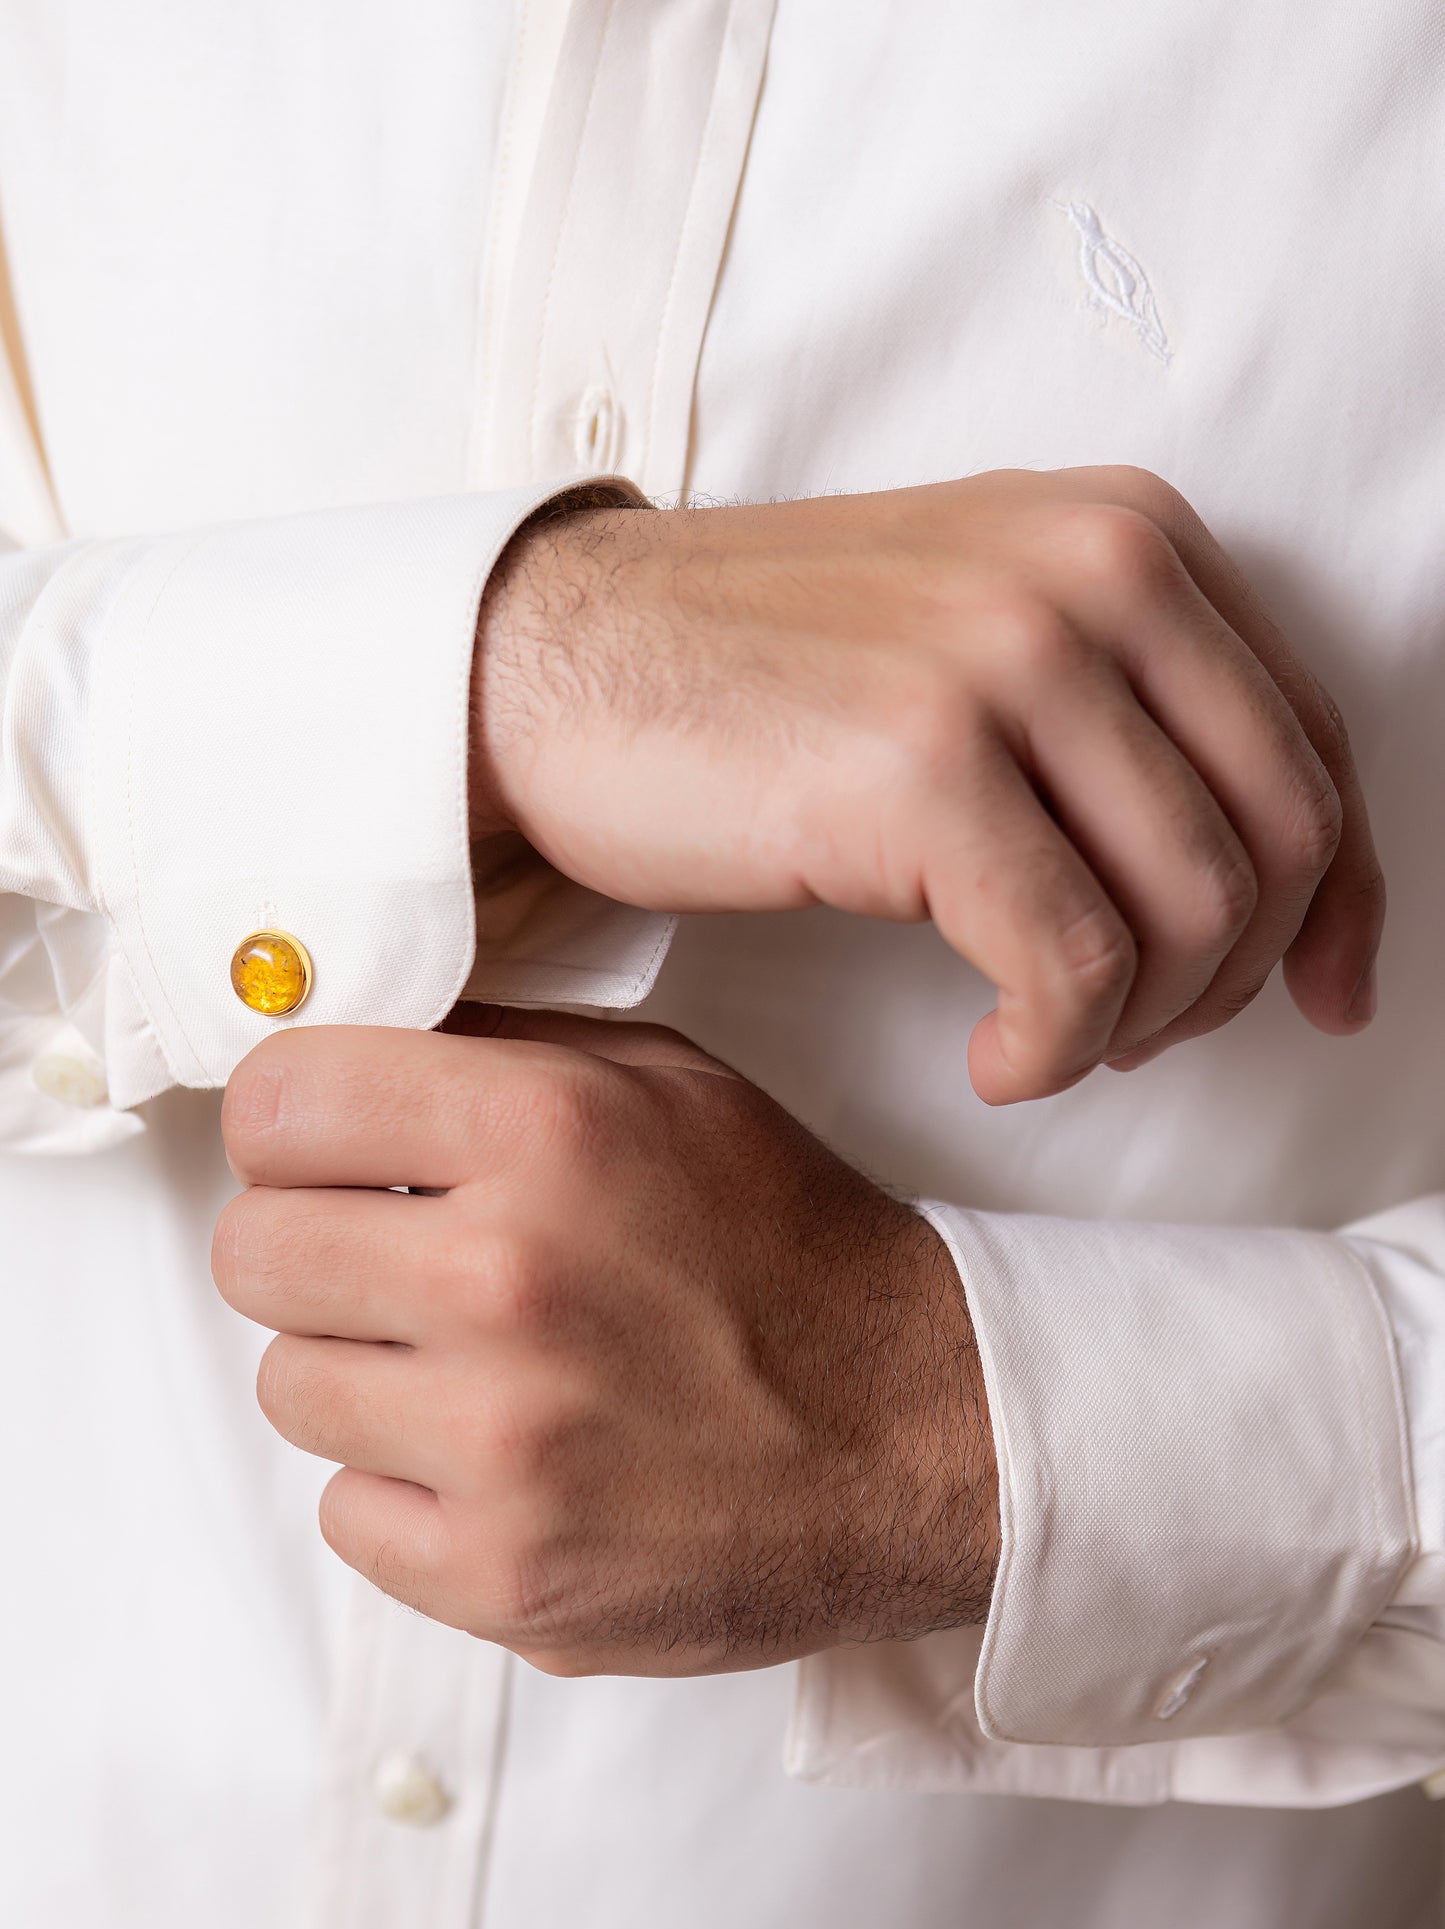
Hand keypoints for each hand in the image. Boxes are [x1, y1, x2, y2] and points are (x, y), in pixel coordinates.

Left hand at [212, 1011, 997, 1674]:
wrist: (927, 1435)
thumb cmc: (793, 1253)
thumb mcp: (672, 1087)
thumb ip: (501, 1050)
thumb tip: (339, 1045)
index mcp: (547, 1132)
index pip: (277, 1102)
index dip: (293, 1125)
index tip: (324, 1150)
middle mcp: (510, 1282)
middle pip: (253, 1252)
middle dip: (316, 1248)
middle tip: (395, 1263)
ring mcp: (503, 1443)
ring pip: (289, 1387)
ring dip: (362, 1373)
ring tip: (472, 1369)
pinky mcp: (506, 1574)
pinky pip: (344, 1514)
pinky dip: (405, 1491)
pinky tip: (500, 1463)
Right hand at [472, 469, 1384, 1103]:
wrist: (552, 666)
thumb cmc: (758, 678)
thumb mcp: (978, 642)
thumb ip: (1127, 717)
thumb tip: (1272, 888)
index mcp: (1127, 533)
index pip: (1313, 739)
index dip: (1342, 896)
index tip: (1326, 996)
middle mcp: (1091, 572)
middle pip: (1279, 835)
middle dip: (1234, 976)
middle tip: (1138, 1032)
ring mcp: (1007, 659)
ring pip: (1192, 909)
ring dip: (1139, 1022)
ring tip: (1046, 1041)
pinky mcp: (921, 766)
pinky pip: (1075, 964)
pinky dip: (1054, 1048)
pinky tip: (993, 1061)